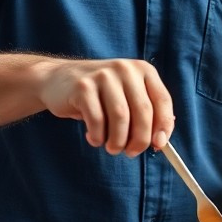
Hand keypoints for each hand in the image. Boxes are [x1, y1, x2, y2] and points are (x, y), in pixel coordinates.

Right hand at [38, 58, 174, 155]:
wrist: (58, 80)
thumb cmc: (100, 95)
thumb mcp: (127, 96)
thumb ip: (146, 113)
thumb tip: (161, 141)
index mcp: (143, 70)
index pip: (162, 100)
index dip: (164, 126)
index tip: (159, 145)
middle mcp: (125, 69)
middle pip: (143, 111)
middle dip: (140, 139)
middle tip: (131, 153)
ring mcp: (103, 76)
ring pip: (121, 117)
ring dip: (118, 141)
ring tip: (112, 148)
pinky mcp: (82, 87)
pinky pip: (97, 120)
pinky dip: (98, 136)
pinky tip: (94, 138)